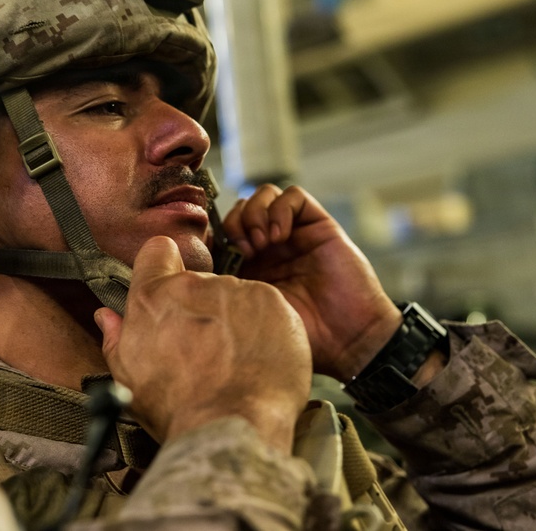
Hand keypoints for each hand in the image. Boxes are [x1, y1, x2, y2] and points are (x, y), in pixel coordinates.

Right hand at [95, 236, 311, 452]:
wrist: (232, 426)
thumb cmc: (179, 410)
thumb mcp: (130, 379)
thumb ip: (117, 338)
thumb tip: (108, 317)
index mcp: (154, 298)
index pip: (157, 251)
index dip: (163, 265)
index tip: (171, 284)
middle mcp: (195, 284)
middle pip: (199, 283)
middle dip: (203, 308)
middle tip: (207, 348)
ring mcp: (237, 290)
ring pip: (235, 296)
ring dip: (235, 319)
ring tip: (235, 360)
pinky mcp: (273, 302)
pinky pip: (267, 308)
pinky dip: (265, 328)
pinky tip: (258, 359)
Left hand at [222, 185, 401, 380]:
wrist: (347, 339)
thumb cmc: (300, 335)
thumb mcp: (248, 311)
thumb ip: (224, 288)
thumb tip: (189, 273)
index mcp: (249, 266)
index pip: (221, 232)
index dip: (213, 234)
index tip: (213, 254)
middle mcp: (269, 246)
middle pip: (238, 209)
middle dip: (234, 224)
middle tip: (243, 251)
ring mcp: (294, 233)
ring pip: (262, 195)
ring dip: (254, 213)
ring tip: (261, 242)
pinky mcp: (317, 225)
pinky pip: (293, 196)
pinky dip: (280, 209)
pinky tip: (281, 236)